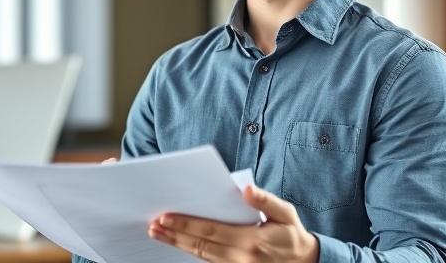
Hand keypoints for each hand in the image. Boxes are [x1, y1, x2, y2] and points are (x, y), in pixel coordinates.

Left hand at [148, 185, 318, 262]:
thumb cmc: (292, 235)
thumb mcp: (286, 213)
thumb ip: (266, 201)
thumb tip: (246, 190)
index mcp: (251, 240)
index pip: (211, 231)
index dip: (186, 224)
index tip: (166, 216)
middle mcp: (240, 257)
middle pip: (199, 245)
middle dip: (174, 234)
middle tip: (153, 224)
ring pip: (200, 255)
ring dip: (177, 243)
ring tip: (158, 233)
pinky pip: (207, 261)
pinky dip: (190, 252)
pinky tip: (178, 243)